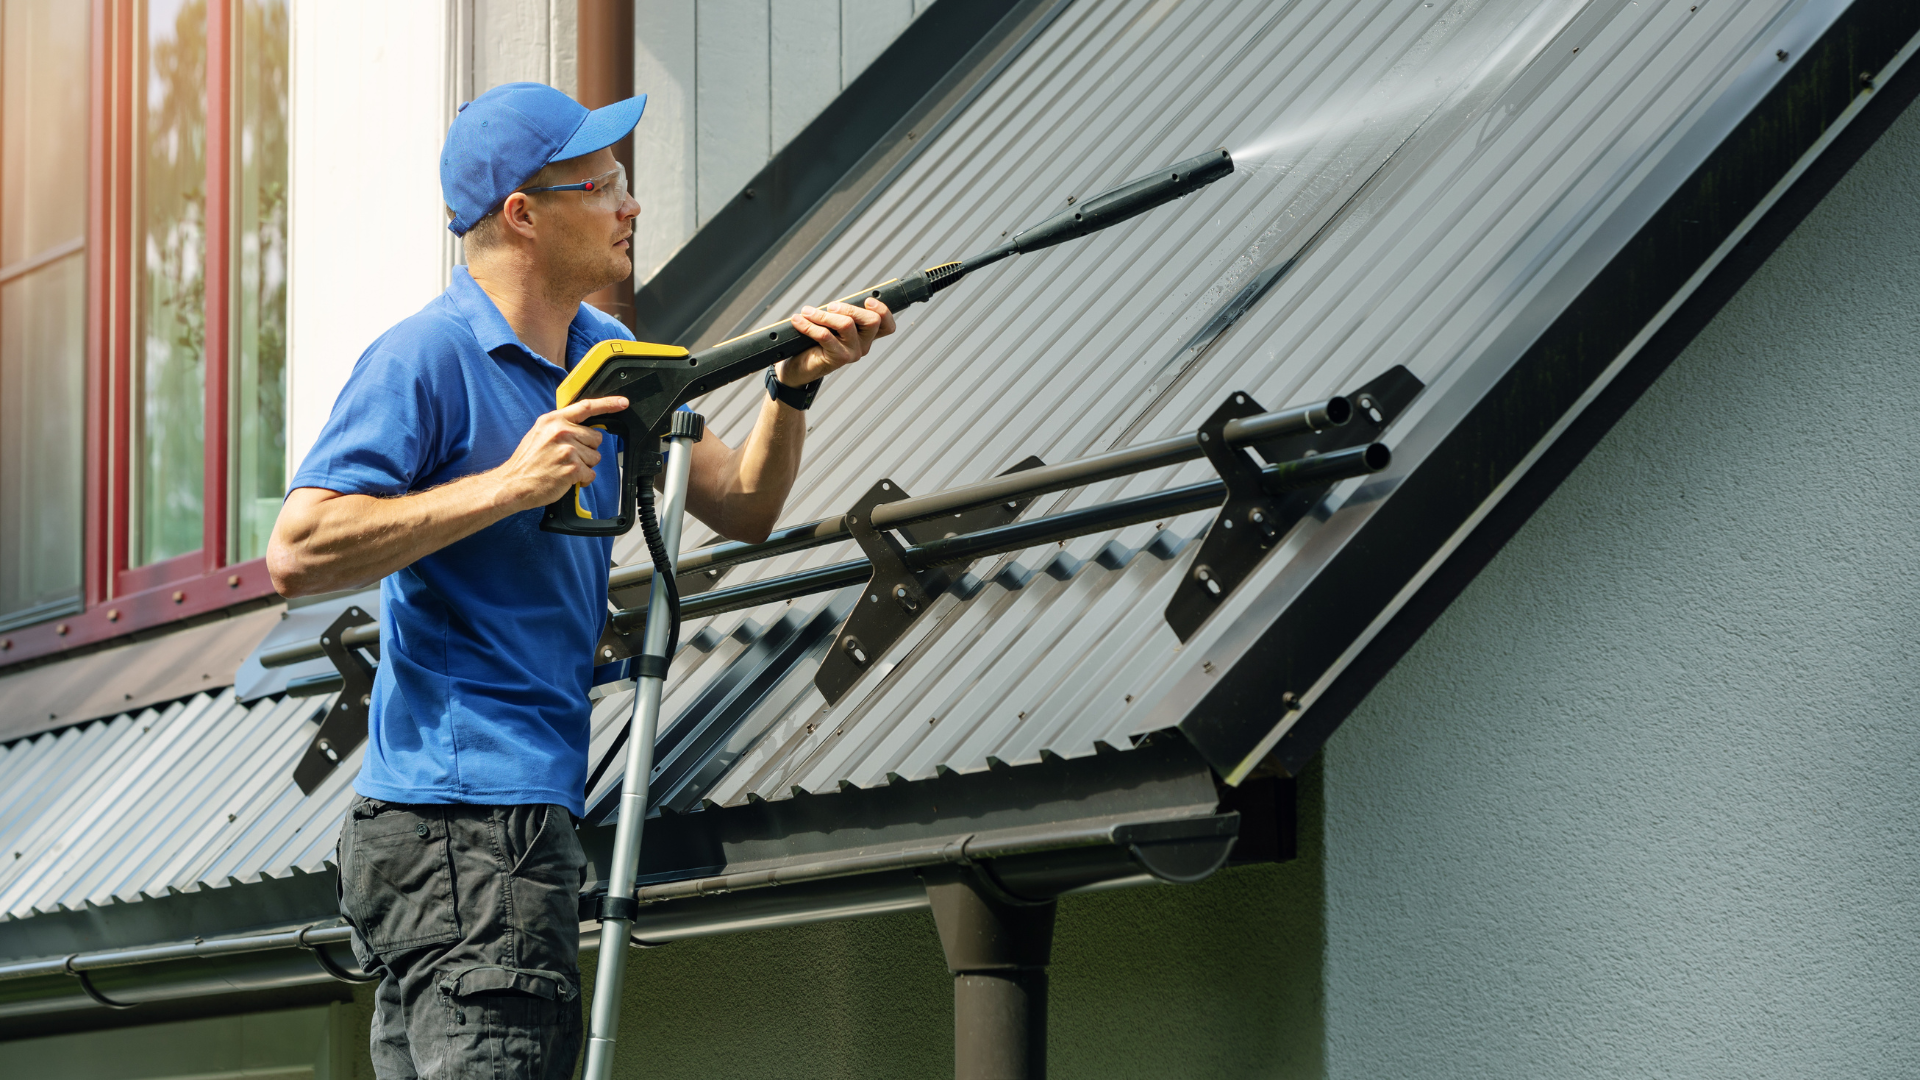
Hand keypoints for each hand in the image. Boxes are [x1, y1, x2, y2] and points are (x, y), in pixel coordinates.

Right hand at [491, 395, 627, 510]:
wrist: (513, 483)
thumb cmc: (528, 462)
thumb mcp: (540, 434)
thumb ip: (562, 426)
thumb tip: (585, 427)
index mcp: (553, 420)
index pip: (587, 407)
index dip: (608, 404)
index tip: (622, 403)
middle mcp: (561, 431)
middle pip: (595, 438)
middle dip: (587, 450)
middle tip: (568, 457)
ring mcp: (567, 449)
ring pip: (595, 457)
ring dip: (584, 466)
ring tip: (564, 468)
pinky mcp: (572, 467)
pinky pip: (591, 474)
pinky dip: (582, 479)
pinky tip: (566, 478)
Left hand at [776, 298, 894, 386]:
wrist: (800, 366)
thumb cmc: (815, 343)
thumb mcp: (831, 325)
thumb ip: (840, 314)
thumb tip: (836, 303)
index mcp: (866, 335)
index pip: (886, 325)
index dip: (883, 311)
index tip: (868, 301)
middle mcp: (863, 345)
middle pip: (872, 320)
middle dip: (849, 308)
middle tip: (830, 307)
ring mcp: (853, 353)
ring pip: (846, 324)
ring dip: (823, 315)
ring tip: (807, 312)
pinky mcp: (838, 358)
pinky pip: (825, 335)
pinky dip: (808, 325)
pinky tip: (798, 321)